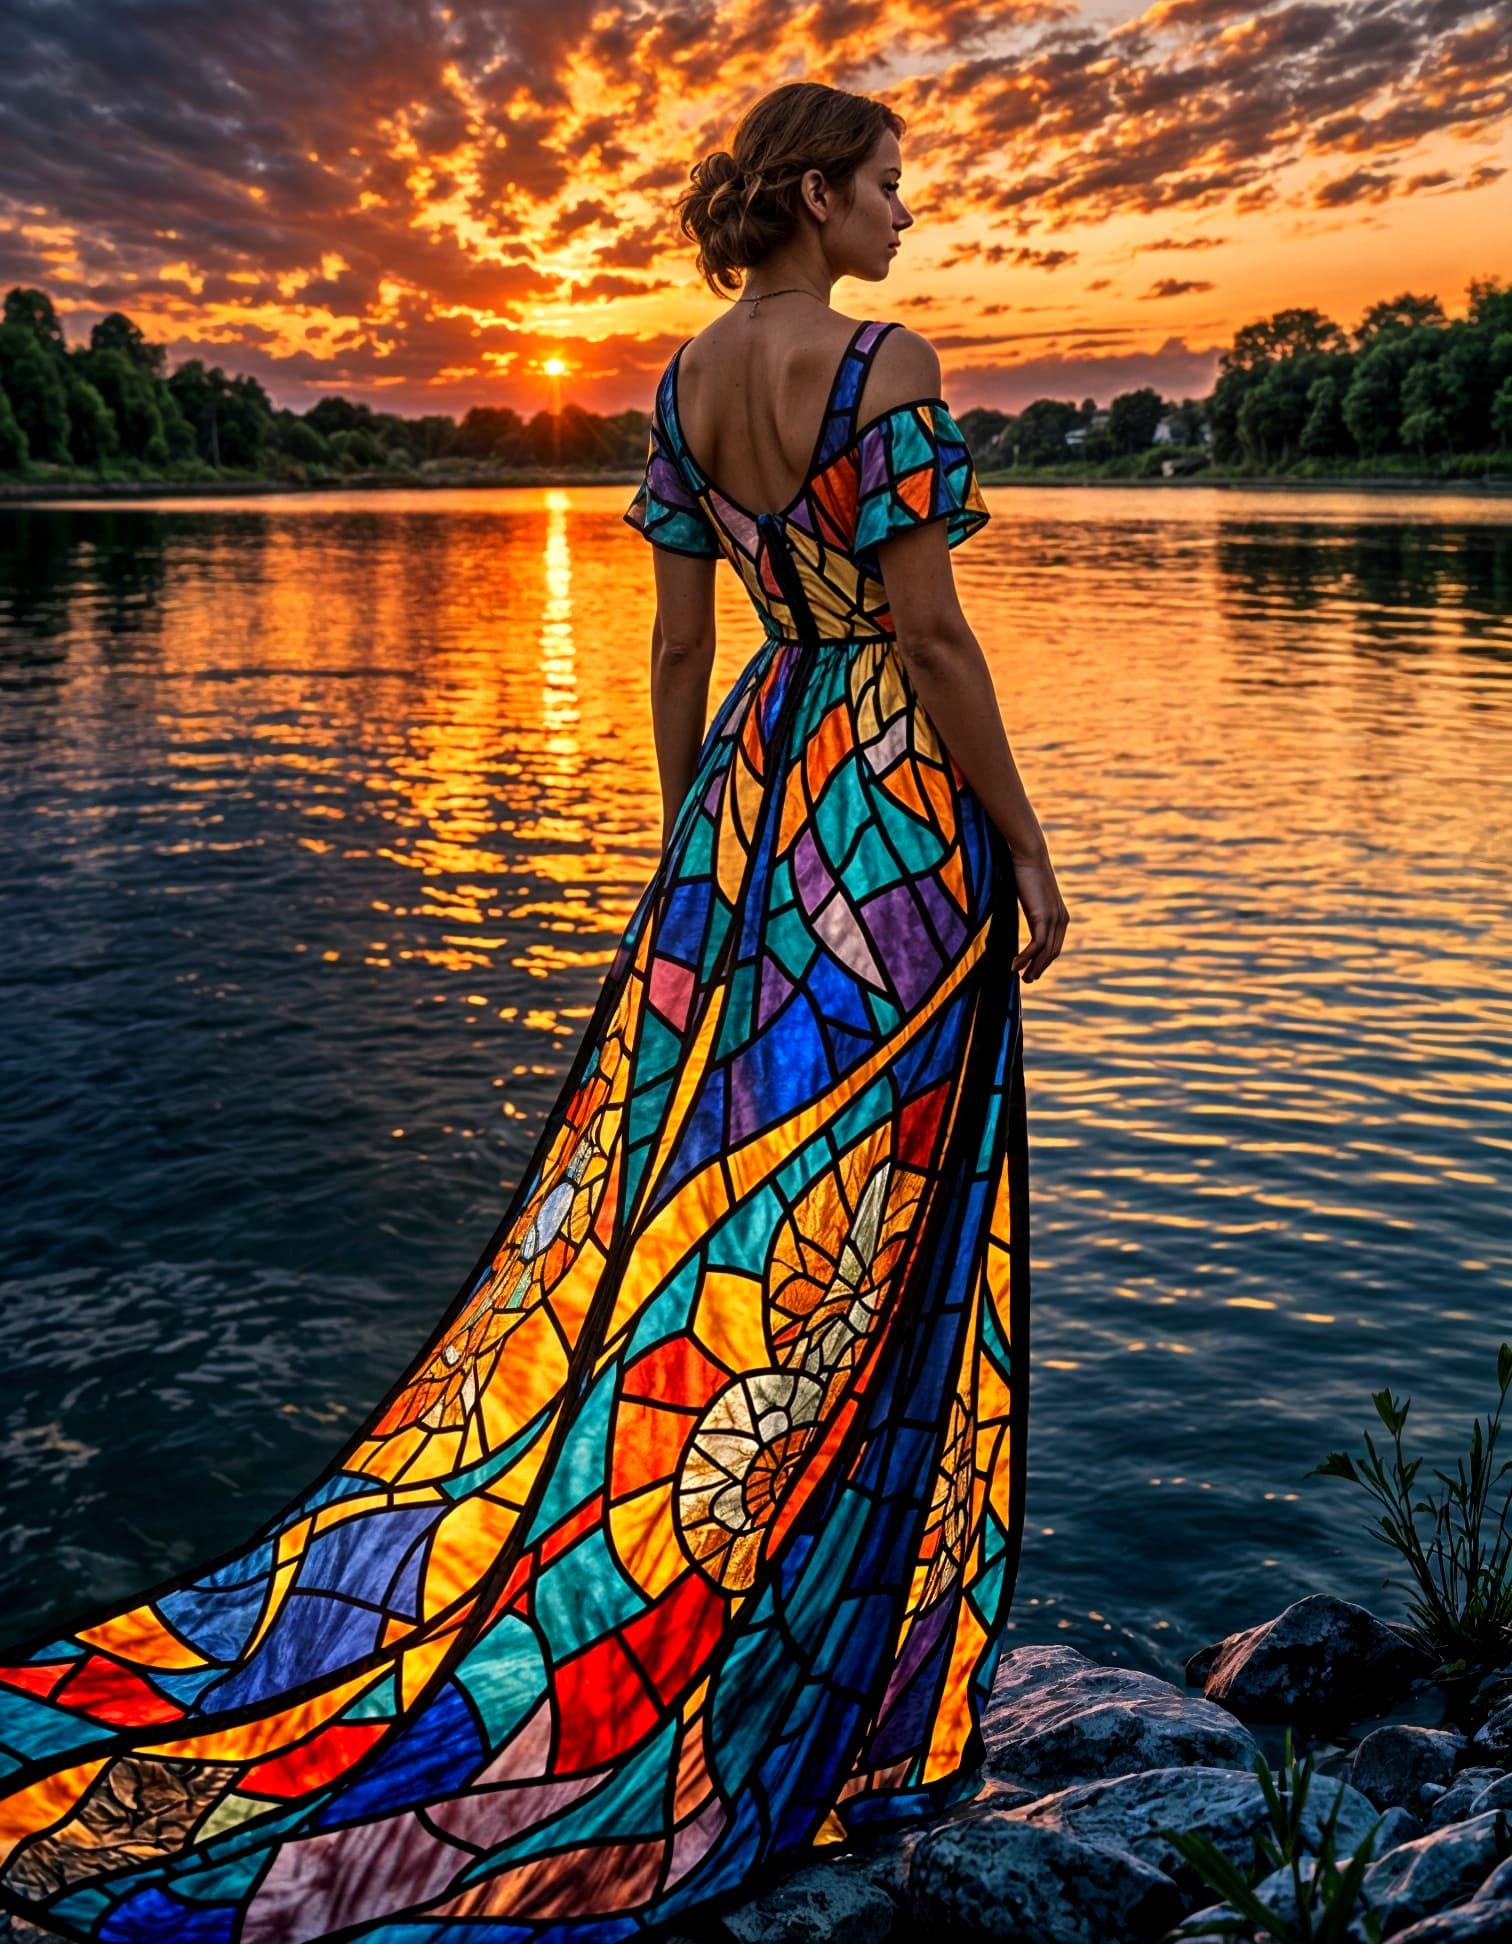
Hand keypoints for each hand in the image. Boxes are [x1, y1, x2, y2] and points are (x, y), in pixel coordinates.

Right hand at [1008, 841, 1068, 981]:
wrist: (1028, 855)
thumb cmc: (1024, 871)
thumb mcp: (1030, 894)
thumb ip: (1031, 907)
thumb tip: (1022, 911)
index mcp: (1060, 915)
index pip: (1055, 945)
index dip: (1044, 960)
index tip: (1032, 970)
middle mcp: (1061, 919)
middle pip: (1052, 952)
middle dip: (1040, 968)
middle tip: (1027, 980)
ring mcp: (1053, 919)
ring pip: (1045, 953)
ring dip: (1033, 968)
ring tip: (1021, 979)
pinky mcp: (1043, 917)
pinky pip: (1036, 946)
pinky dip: (1025, 958)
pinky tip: (1014, 965)